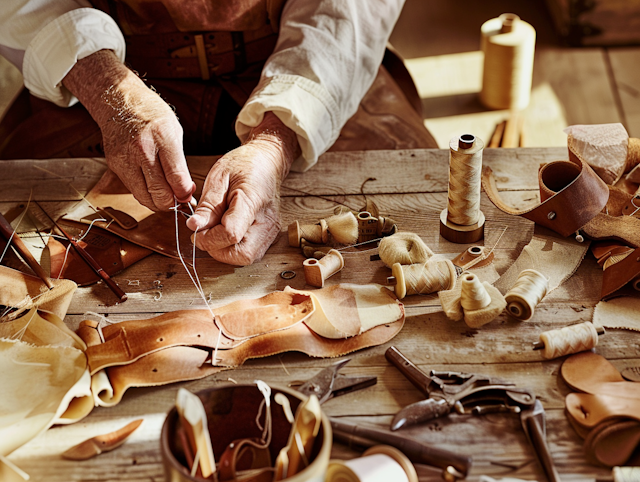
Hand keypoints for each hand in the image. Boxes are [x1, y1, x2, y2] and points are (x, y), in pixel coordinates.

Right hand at [63, 50, 194, 210]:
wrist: (119, 100)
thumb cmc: (151, 114)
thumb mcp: (174, 132)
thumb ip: (180, 163)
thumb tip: (186, 190)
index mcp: (162, 137)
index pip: (176, 178)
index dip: (185, 193)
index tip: (188, 196)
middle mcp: (142, 149)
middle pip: (159, 193)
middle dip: (172, 203)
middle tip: (179, 200)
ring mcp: (125, 159)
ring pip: (144, 197)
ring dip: (158, 203)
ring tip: (167, 196)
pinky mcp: (114, 165)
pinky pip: (133, 190)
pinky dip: (145, 194)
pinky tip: (153, 187)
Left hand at [187, 112, 299, 264]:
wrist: (267, 163)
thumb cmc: (244, 166)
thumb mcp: (219, 177)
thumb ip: (207, 206)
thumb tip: (194, 228)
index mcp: (254, 202)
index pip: (231, 234)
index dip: (208, 237)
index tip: (195, 228)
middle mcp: (268, 222)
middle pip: (241, 254)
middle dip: (217, 248)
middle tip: (206, 230)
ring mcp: (271, 232)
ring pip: (245, 258)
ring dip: (224, 250)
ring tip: (217, 229)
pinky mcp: (269, 237)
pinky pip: (249, 253)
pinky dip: (233, 248)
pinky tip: (226, 231)